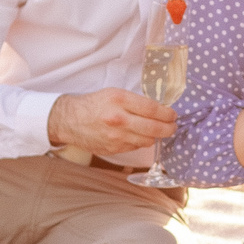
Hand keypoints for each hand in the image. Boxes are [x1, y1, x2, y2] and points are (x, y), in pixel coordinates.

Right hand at [48, 88, 175, 154]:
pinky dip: (140, 142)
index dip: (167, 113)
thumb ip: (136, 102)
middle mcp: (119, 119)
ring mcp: (116, 137)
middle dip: (169, 128)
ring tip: (156, 130)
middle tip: (173, 126)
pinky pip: (135, 147)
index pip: (152, 109)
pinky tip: (138, 135)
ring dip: (155, 136)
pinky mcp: (113, 149)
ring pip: (147, 140)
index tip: (172, 115)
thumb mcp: (115, 94)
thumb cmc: (94, 104)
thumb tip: (160, 110)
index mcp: (119, 100)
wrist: (70, 120)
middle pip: (154, 128)